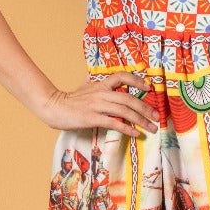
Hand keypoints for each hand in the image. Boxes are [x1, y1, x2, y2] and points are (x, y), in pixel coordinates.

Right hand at [36, 73, 160, 136]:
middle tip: (156, 117)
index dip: (137, 80)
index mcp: (100, 84)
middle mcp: (101, 93)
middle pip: (128, 98)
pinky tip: (135, 133)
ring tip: (151, 128)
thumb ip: (94, 84)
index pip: (121, 76)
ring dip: (140, 120)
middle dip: (145, 108)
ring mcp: (97, 105)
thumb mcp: (84, 88)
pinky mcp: (92, 118)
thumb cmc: (70, 100)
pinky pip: (114, 123)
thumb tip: (98, 80)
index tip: (149, 88)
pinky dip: (127, 128)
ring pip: (124, 111)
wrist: (53, 107)